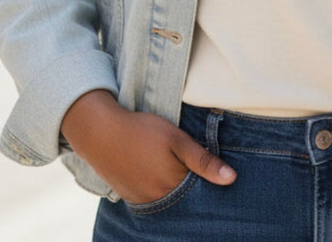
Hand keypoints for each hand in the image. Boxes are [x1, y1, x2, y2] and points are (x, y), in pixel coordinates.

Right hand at [61, 90, 235, 203]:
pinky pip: (151, 198)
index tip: (217, 176)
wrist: (99, 132)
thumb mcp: (176, 139)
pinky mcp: (129, 195)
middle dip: (193, 189)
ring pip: (168, 199)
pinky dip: (159, 189)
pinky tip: (158, 173)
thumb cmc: (141, 131)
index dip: (208, 184)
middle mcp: (157, 200)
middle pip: (183, 199)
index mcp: (172, 186)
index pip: (199, 194)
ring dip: (174, 188)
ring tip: (174, 168)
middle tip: (192, 169)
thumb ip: (203, 160)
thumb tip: (232, 179)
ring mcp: (141, 200)